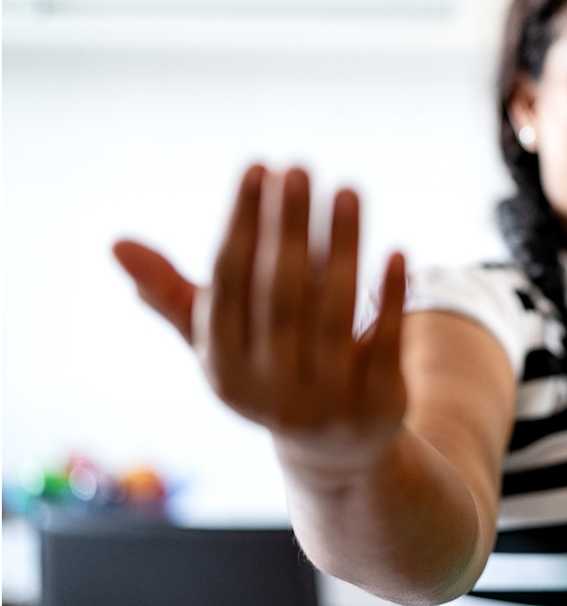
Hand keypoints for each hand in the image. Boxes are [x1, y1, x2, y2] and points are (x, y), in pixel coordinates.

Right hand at [113, 165, 408, 479]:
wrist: (336, 455)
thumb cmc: (270, 375)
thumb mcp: (223, 344)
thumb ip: (174, 295)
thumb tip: (115, 243)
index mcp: (224, 368)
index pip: (230, 284)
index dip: (243, 224)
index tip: (258, 167)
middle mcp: (270, 388)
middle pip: (281, 294)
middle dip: (289, 226)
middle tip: (300, 166)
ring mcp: (326, 400)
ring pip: (333, 313)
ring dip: (343, 247)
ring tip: (349, 189)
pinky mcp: (377, 403)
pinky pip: (385, 342)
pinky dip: (391, 297)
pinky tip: (397, 250)